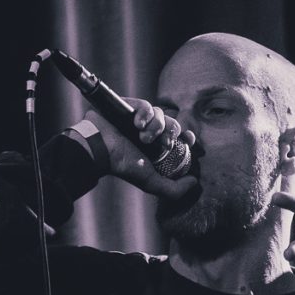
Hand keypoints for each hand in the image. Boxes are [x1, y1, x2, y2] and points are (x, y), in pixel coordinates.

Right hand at [74, 103, 198, 204]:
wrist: (99, 150)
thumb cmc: (122, 165)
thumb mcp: (151, 182)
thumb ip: (173, 189)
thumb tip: (194, 182)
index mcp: (156, 146)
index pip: (179, 136)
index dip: (187, 136)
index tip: (188, 139)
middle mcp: (150, 131)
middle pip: (172, 123)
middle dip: (171, 132)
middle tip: (162, 143)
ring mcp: (139, 118)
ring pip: (161, 113)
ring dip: (156, 126)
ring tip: (142, 136)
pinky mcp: (130, 106)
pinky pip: (146, 105)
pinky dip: (145, 114)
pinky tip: (137, 123)